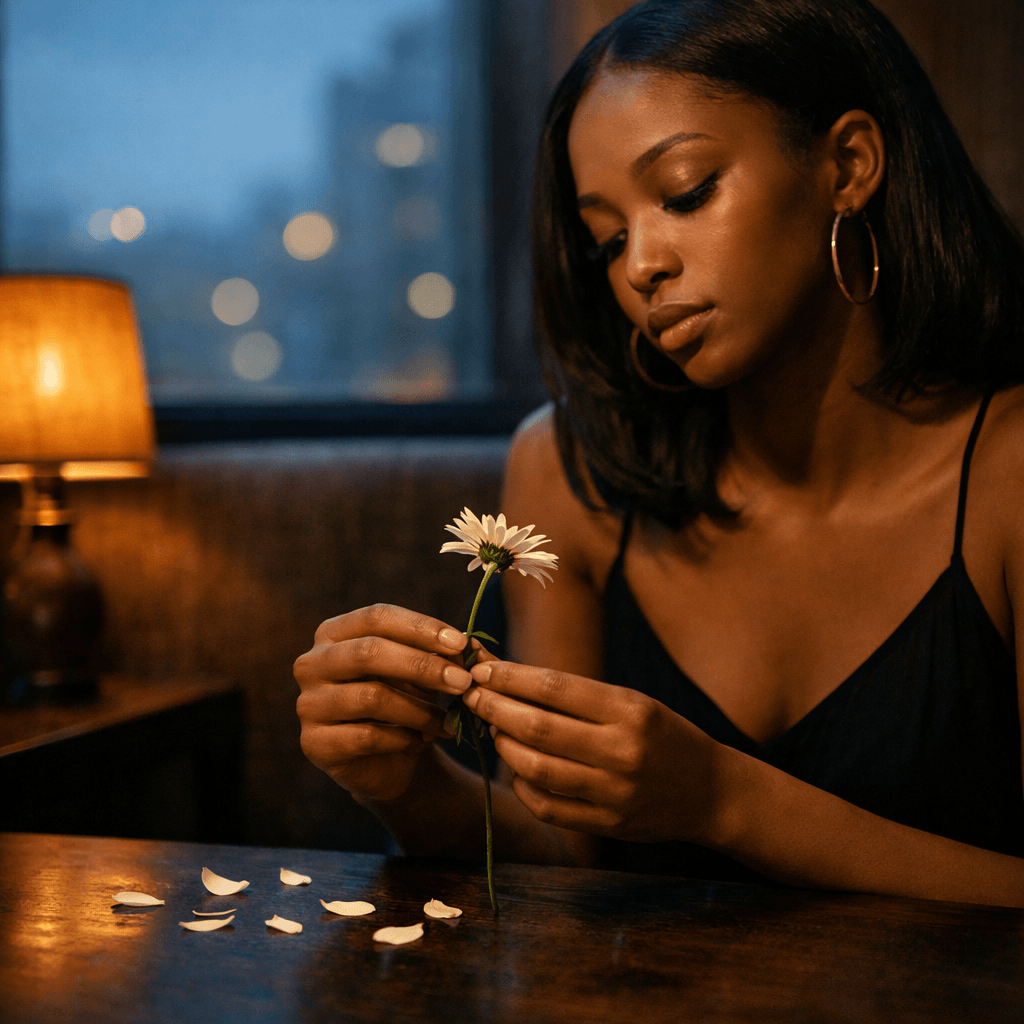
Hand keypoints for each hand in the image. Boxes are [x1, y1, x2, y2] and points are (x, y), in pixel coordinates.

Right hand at [294, 604, 472, 802]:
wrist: (387, 760)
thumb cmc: (404, 702)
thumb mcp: (420, 673)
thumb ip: (436, 655)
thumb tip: (465, 646)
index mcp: (334, 633)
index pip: (376, 617)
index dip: (420, 627)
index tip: (460, 643)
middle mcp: (312, 663)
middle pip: (369, 652)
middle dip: (422, 665)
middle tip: (463, 682)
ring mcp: (308, 704)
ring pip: (371, 697)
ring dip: (419, 710)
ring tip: (448, 721)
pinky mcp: (314, 743)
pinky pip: (367, 736)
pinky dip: (404, 738)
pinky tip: (422, 741)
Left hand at [463, 660, 724, 843]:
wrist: (711, 791)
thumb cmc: (664, 735)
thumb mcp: (633, 702)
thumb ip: (579, 696)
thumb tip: (512, 679)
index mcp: (630, 710)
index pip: (554, 688)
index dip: (511, 677)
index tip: (483, 668)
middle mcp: (622, 751)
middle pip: (538, 728)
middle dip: (495, 708)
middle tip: (473, 695)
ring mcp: (614, 792)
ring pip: (536, 768)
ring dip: (503, 746)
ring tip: (493, 728)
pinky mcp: (606, 825)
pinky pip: (547, 806)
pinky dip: (522, 785)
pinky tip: (516, 767)